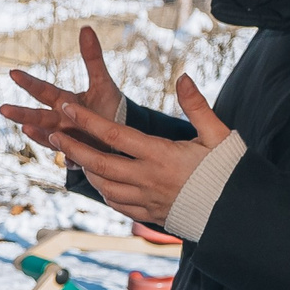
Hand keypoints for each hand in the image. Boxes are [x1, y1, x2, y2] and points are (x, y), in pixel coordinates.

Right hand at [0, 25, 121, 150]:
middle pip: (38, 116)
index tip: (13, 73)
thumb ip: (93, 58)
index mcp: (65, 102)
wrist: (122, 133)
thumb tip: (86, 28)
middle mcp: (62, 121)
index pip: (43, 91)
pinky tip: (66, 159)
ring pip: (48, 137)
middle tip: (3, 109)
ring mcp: (68, 139)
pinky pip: (71, 157)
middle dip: (21, 113)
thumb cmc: (110, 107)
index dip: (29, 83)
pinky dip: (67, 157)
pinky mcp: (80, 154)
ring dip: (37, 134)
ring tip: (25, 128)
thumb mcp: (102, 82)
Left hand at [16, 75, 233, 227]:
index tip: (67, 107)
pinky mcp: (150, 213)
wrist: (236, 213)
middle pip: (100, 164)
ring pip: (104, 185)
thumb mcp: (217, 134)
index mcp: (161, 155)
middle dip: (73, 148)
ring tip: (73, 154)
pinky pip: (117, 203)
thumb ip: (197, 105)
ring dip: (85, 169)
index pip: (115, 135)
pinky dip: (103, 190)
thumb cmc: (228, 170)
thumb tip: (183, 76)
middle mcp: (149, 179)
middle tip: (53, 134)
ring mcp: (147, 199)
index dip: (88, 121)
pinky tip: (98, 180)